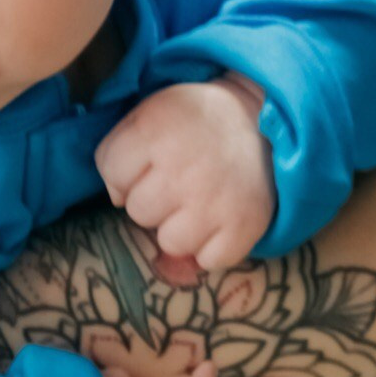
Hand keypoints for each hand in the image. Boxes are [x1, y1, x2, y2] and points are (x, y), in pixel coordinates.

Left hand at [95, 75, 274, 272]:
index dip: (125, 171)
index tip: (149, 162)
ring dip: (181, 228)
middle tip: (178, 182)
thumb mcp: (148, 115)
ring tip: (198, 203)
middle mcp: (182, 170)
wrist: (263, 123)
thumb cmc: (195, 123)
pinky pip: (208, 261)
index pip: (111, 172)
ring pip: (170, 243)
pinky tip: (219, 220)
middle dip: (152, 200)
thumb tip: (117, 199)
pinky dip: (212, 248)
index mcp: (155, 133)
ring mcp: (214, 202)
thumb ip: (118, 152)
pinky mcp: (244, 226)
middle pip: (138, 212)